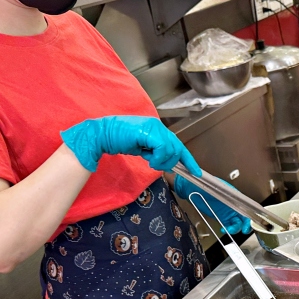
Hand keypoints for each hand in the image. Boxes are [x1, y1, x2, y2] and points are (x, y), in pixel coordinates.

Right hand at [61, 116, 202, 174]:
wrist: (103, 135)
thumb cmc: (119, 140)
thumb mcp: (143, 147)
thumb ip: (156, 152)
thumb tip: (168, 163)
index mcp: (158, 129)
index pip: (178, 144)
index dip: (188, 159)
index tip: (195, 171)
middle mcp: (158, 126)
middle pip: (177, 148)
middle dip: (170, 162)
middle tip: (156, 164)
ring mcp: (154, 127)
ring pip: (172, 150)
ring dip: (162, 161)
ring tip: (149, 160)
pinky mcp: (149, 132)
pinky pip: (163, 149)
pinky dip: (158, 158)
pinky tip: (148, 159)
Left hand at [172, 173, 251, 235]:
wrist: (190, 189)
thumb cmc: (202, 185)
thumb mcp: (215, 186)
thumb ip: (223, 191)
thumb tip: (232, 194)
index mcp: (235, 195)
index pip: (247, 206)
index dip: (249, 214)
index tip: (248, 221)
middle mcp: (233, 204)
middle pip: (244, 216)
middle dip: (246, 224)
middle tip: (244, 230)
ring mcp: (228, 212)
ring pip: (237, 223)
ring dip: (235, 228)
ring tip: (228, 229)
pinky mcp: (221, 218)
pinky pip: (228, 225)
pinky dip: (228, 229)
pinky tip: (223, 229)